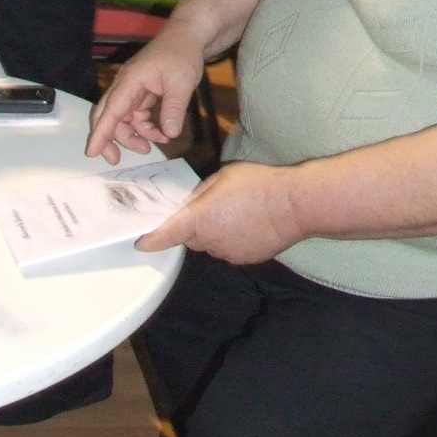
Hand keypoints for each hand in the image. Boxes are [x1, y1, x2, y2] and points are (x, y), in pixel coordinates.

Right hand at [86, 27, 203, 162]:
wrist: (188, 36)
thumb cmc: (182, 54)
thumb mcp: (181, 83)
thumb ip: (174, 109)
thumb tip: (169, 134)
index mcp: (130, 81)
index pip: (110, 110)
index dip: (100, 133)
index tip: (91, 152)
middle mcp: (126, 85)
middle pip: (109, 116)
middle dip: (110, 139)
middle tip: (116, 160)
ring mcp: (133, 89)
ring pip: (123, 118)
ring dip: (134, 134)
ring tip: (153, 145)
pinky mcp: (142, 92)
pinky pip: (136, 115)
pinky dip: (145, 126)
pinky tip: (161, 133)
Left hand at [136, 159, 301, 262]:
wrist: (295, 206)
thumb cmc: (259, 184)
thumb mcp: (224, 177)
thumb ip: (201, 193)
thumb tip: (191, 205)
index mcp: (199, 218)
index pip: (166, 234)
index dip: (151, 240)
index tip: (142, 243)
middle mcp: (210, 240)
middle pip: (190, 238)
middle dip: (194, 226)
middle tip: (211, 207)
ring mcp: (227, 253)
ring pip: (210, 244)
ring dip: (214, 233)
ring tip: (237, 213)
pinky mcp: (244, 259)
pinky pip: (229, 250)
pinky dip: (232, 240)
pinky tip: (249, 224)